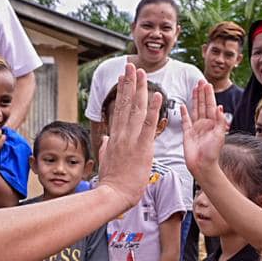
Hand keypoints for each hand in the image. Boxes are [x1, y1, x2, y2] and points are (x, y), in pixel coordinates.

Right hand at [96, 63, 160, 208]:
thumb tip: (104, 140)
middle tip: (131, 66)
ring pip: (137, 109)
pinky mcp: (142, 147)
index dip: (122, 92)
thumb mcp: (106, 160)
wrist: (112, 194)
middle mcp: (121, 134)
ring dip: (140, 89)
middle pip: (126, 103)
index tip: (123, 78)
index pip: (120, 109)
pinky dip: (154, 109)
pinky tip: (157, 94)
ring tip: (142, 72)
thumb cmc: (112, 182)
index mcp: (115, 137)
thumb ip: (106, 147)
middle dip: (129, 83)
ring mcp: (130, 139)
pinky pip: (149, 124)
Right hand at [181, 80, 227, 178]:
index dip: (209, 95)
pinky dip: (184, 113)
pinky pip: (185, 121)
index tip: (207, 84)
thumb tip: (220, 107)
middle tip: (200, 81)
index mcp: (213, 123)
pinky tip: (183, 106)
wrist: (202, 165)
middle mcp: (205, 124)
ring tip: (194, 89)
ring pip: (195, 109)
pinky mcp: (187, 133)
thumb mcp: (220, 136)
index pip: (211, 105)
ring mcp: (196, 128)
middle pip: (203, 105)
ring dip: (194, 99)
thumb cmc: (212, 153)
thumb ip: (220, 121)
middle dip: (202, 93)